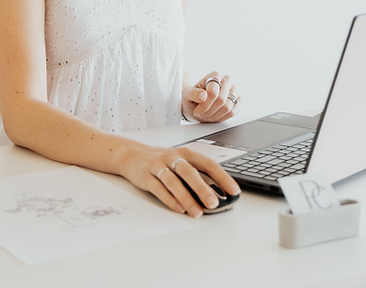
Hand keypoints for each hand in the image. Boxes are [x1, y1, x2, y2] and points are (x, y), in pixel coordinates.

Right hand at [122, 145, 240, 216]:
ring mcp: (158, 166)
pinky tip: (179, 208)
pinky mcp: (146, 176)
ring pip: (174, 182)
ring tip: (197, 212)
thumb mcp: (179, 161)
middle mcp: (172, 157)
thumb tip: (217, 194)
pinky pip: (159, 188)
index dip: (221, 176)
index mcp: (185, 153)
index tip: (234, 190)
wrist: (131, 155)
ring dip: (186, 197)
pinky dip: (169, 199)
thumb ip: (196, 174)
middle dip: (202, 188)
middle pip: (189, 172)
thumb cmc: (161, 160)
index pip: (207, 163)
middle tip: (214, 203)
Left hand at [182, 72, 240, 122]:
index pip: (213, 91)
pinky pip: (233, 113)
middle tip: (201, 114)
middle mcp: (227, 80)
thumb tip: (203, 95)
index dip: (204, 104)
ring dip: (214, 115)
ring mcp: (235, 91)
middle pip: (221, 100)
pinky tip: (214, 116)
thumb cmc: (193, 97)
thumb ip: (193, 93)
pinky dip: (222, 118)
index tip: (197, 110)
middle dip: (209, 111)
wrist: (198, 104)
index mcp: (215, 75)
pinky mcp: (239, 102)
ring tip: (206, 115)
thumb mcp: (187, 94)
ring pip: (227, 107)